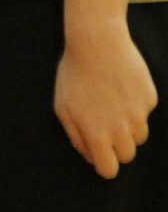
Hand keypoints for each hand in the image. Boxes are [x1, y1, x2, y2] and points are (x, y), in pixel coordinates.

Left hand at [55, 22, 156, 177]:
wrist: (96, 41)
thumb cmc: (74, 73)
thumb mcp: (62, 107)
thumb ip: (75, 137)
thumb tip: (89, 156)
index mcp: (98, 136)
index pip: (109, 171)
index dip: (103, 162)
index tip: (100, 151)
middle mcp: (122, 130)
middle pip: (127, 156)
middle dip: (116, 145)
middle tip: (104, 122)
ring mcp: (139, 115)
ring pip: (139, 136)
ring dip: (128, 127)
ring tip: (112, 102)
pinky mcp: (149, 98)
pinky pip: (145, 111)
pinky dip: (136, 104)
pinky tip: (121, 85)